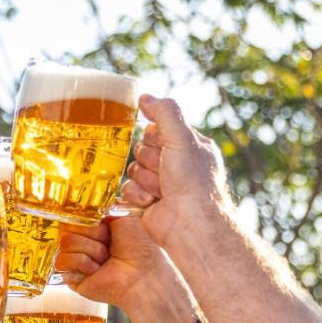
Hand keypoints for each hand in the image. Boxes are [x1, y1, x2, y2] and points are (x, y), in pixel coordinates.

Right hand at [56, 216, 175, 309]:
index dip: (87, 218)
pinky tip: (97, 270)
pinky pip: (63, 260)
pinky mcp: (71, 276)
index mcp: (94, 227)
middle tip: (108, 244)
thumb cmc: (139, 247)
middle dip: (93, 233)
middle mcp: (83, 242)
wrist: (143, 273)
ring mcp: (75, 259)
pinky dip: (84, 262)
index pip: (74, 213)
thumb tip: (83, 204)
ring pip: (66, 242)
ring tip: (105, 258)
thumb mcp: (123, 215)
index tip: (103, 223)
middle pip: (68, 226)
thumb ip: (102, 206)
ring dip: (92, 249)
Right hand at [120, 95, 232, 248]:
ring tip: (162, 190)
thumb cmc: (193, 182)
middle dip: (151, 160)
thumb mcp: (182, 137)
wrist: (190, 225)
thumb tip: (145, 97)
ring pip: (134, 168)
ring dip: (146, 178)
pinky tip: (152, 201)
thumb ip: (164, 112)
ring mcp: (161, 184)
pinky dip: (138, 194)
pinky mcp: (147, 201)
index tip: (166, 147)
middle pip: (143, 147)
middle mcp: (176, 164)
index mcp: (190, 146)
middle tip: (167, 172)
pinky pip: (128, 188)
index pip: (159, 128)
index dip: (157, 137)